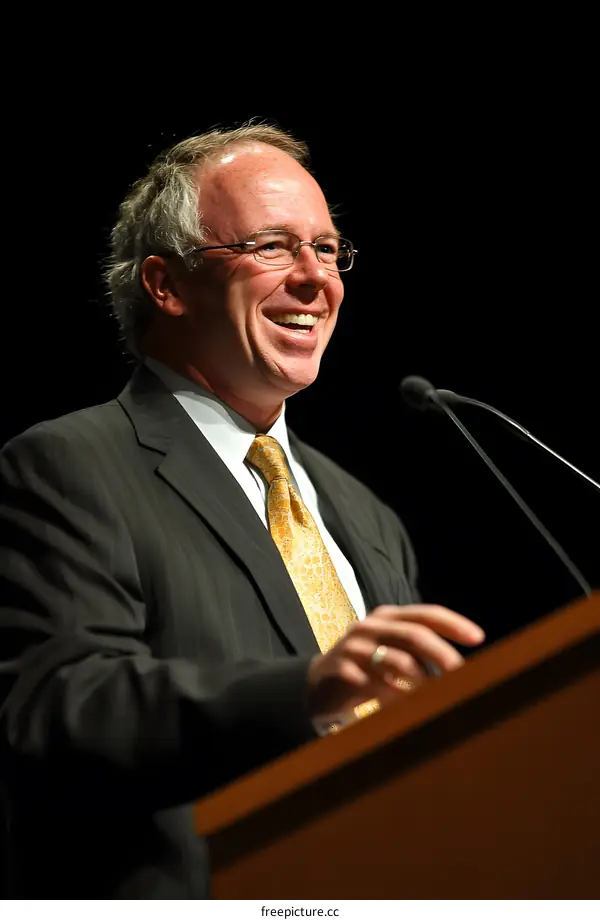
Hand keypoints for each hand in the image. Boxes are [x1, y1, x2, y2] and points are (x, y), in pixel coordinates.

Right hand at [307, 604, 484, 719]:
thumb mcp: (392, 651)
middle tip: (463, 674)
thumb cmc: (366, 668)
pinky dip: (397, 699)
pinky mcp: (342, 672)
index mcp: (387, 617)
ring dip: (424, 683)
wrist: (316, 686)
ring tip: (439, 698)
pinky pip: (378, 686)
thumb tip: (463, 667)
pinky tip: (406, 709)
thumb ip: (420, 651)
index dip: (453, 623)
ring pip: (399, 662)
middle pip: (414, 634)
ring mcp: (354, 648)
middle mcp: (371, 627)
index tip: (479, 638)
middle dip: (443, 654)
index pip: (425, 613)